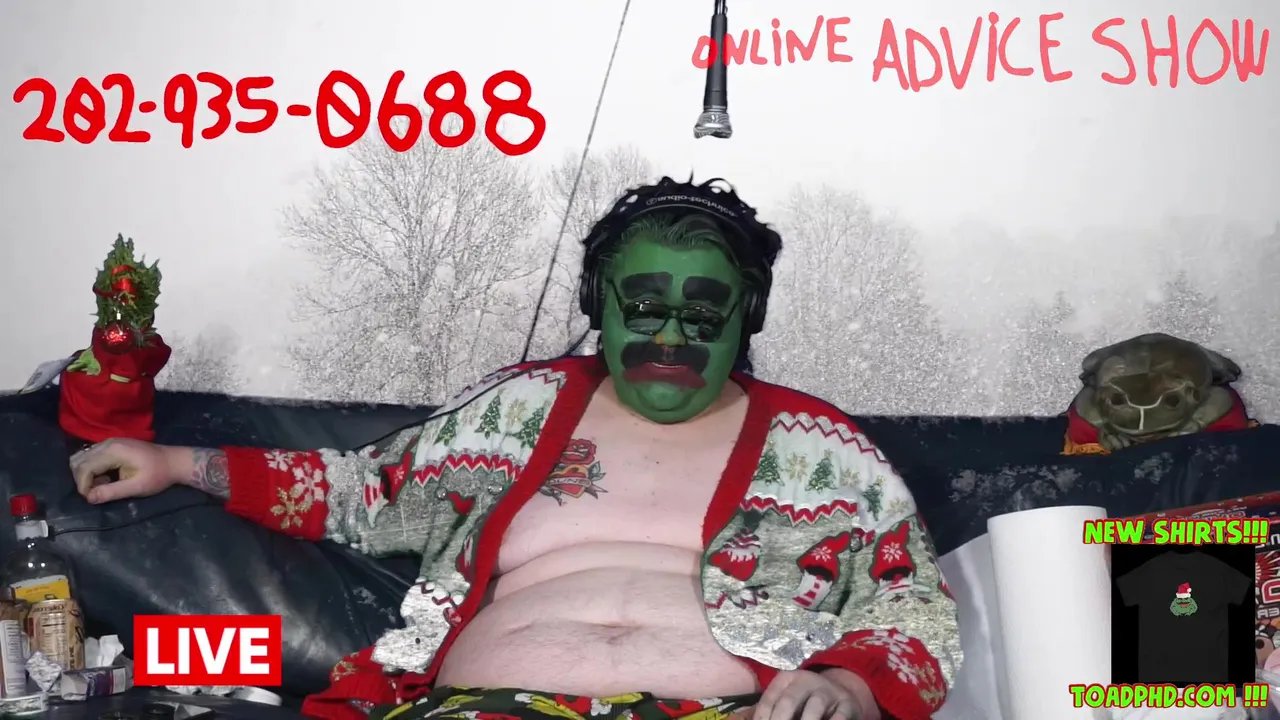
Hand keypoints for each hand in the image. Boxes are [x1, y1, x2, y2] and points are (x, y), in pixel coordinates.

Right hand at [70, 438, 177, 503]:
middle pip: (78, 461)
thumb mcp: (137, 487)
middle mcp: (107, 443)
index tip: (92, 498)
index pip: (84, 467)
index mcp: (113, 451)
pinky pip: (91, 455)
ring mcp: (109, 442)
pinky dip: (92, 468)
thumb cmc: (158, 475)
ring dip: (86, 474)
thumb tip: (89, 498)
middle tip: (98, 492)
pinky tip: (107, 477)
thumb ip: (112, 492)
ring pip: (82, 457)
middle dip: (82, 479)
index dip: (83, 485)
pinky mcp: (112, 445)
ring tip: (104, 484)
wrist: (174, 461)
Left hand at [754, 670, 873, 719]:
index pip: (769, 700)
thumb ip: (766, 711)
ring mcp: (828, 691)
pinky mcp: (847, 704)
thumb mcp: (786, 699)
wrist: (842, 693)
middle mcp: (806, 681)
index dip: (762, 718)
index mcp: (786, 679)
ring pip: (814, 707)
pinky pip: (839, 716)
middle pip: (788, 701)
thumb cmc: (805, 701)